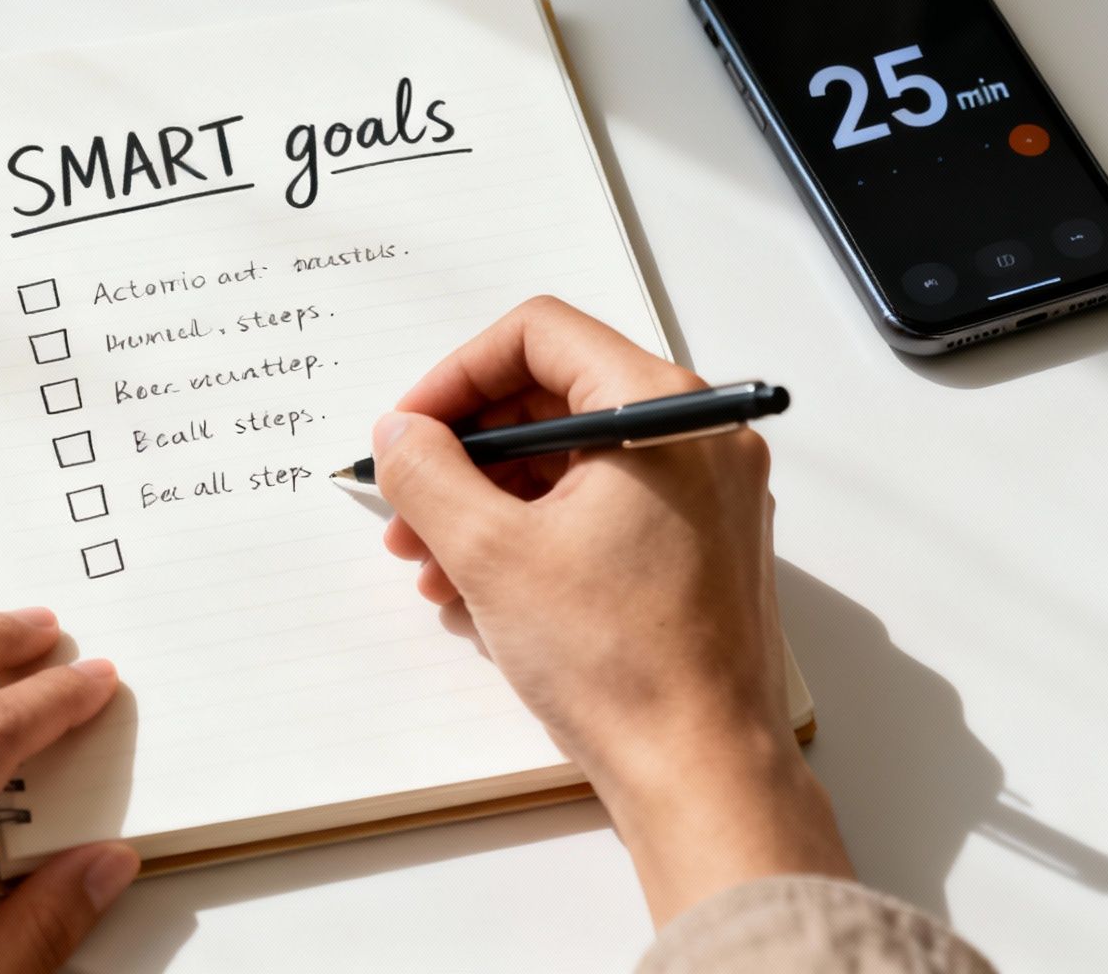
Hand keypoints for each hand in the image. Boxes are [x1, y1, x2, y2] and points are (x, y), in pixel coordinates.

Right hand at [374, 296, 850, 923]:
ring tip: (430, 562)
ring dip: (490, 501)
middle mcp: (699, 438)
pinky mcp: (699, 548)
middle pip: (554, 399)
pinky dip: (536, 534)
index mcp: (662, 411)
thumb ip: (429, 473)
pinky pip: (602, 511)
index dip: (456, 376)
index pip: (540, 336)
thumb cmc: (622, 664)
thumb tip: (400, 434)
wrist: (701, 772)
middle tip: (406, 502)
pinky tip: (478, 591)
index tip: (409, 429)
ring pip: (573, 462)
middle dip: (466, 451)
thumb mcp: (491, 553)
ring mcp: (707, 496)